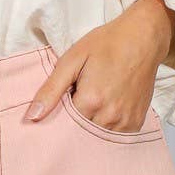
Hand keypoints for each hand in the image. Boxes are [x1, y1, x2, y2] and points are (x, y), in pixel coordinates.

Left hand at [24, 0, 174, 129]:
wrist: (143, 38)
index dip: (59, 115)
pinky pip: (114, 135)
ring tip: (94, 100)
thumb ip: (51, 90)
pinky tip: (107, 108)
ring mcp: (126, 121)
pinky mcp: (136, 122)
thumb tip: (32, 116)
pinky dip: (106, 126)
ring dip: (90, 125)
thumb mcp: (72, 60)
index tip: (61, 102)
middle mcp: (110, 116)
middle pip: (80, 133)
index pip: (63, 126)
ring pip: (97, 136)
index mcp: (91, 101)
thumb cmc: (106, 44)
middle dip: (74, 122)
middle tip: (78, 98)